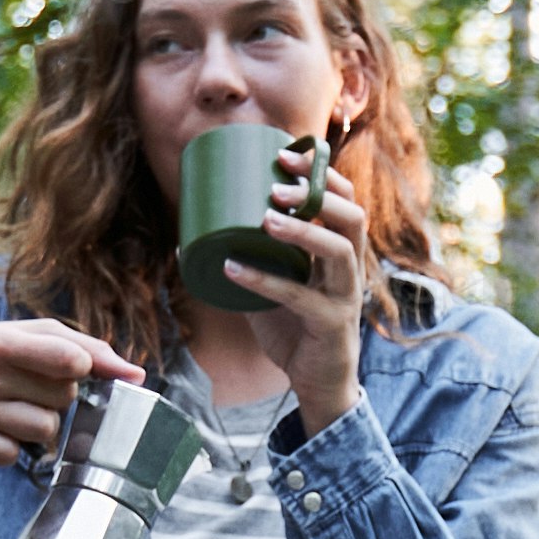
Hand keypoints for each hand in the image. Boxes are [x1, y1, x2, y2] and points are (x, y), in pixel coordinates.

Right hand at [0, 313, 142, 469]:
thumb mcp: (37, 334)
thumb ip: (90, 350)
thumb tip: (136, 376)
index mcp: (0, 342)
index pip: (69, 360)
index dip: (81, 368)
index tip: (72, 366)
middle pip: (61, 400)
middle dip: (56, 394)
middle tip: (29, 385)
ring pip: (44, 431)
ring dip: (40, 422)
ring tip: (16, 405)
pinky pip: (14, 455)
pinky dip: (13, 444)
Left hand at [214, 140, 368, 435]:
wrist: (318, 384)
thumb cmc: (295, 330)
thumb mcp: (270, 289)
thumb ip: (243, 264)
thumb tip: (185, 242)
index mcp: (340, 253)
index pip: (345, 202)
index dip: (321, 174)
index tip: (284, 154)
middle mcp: (349, 270)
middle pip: (352, 218)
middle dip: (317, 193)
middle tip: (277, 185)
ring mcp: (344, 297)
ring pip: (338, 251)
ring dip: (303, 229)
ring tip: (266, 217)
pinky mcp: (330, 324)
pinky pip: (299, 297)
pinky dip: (263, 281)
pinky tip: (233, 268)